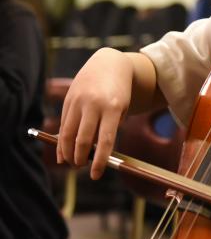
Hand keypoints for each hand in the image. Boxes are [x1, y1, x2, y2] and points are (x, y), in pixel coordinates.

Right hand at [56, 47, 133, 179]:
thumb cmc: (119, 91)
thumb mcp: (122, 109)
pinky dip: (61, 142)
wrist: (109, 63)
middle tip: (82, 168)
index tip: (96, 175)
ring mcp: (79, 101)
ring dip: (68, 153)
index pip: (105, 141)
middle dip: (80, 159)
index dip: (99, 161)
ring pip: (68, 134)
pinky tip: (62, 153)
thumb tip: (92, 154)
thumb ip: (109, 129)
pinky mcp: (68, 99)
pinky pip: (62, 124)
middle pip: (83, 140)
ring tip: (72, 163)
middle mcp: (94, 104)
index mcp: (113, 107)